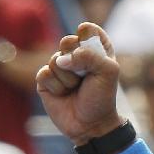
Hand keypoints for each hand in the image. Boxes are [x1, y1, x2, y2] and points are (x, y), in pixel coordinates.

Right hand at [35, 22, 123, 144]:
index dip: (88, 36)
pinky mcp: (46, 79)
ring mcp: (60, 67)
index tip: (92, 48)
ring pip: (55, 59)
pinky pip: (44, 74)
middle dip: (76, 59)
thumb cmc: (102, 98)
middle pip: (68, 40)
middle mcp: (77, 56)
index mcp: (97, 51)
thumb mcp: (108, 72)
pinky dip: (56, 86)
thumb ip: (91, 56)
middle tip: (85, 75)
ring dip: (68, 78)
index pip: (89, 29)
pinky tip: (64, 94)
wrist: (90, 124)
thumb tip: (62, 59)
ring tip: (76, 89)